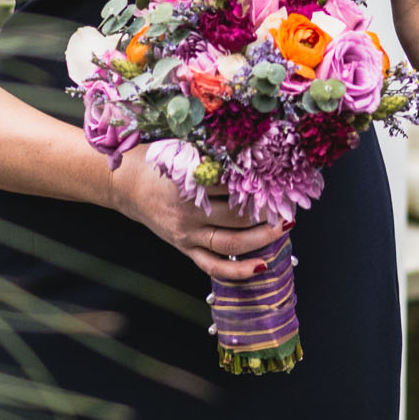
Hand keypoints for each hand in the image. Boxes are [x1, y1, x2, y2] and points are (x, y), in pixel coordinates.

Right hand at [107, 145, 281, 284]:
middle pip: (236, 215)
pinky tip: (261, 267)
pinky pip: (213, 265)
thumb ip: (216, 154)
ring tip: (285, 227)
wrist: (129, 185)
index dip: (260, 180)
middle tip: (288, 202)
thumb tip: (252, 148)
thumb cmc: (162, 163)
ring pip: (230, 242)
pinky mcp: (185, 248)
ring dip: (262, 237)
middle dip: (267, 210)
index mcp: (190, 182)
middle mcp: (189, 211)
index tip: (281, 176)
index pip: (233, 183)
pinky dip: (238, 270)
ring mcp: (187, 234)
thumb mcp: (186, 151)